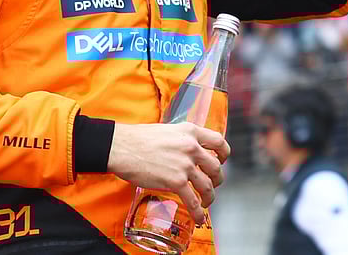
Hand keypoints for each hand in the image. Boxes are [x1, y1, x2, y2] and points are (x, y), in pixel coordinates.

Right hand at [107, 122, 230, 225]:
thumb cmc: (139, 139)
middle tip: (212, 184)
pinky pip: (193, 200)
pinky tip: (199, 217)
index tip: (221, 161)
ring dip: (209, 197)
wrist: (123, 148)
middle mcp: (192, 147)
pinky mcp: (175, 181)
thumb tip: (187, 150)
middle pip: (216, 167)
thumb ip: (182, 139)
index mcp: (191, 132)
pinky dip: (198, 211)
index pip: (219, 141)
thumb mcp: (168, 130)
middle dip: (217, 179)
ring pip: (207, 185)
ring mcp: (185, 165)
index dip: (224, 154)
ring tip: (205, 202)